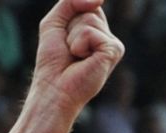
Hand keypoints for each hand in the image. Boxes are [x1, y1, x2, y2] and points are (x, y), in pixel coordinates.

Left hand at [30, 0, 124, 116]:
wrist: (53, 90)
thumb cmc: (52, 62)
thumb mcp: (54, 23)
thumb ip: (70, 2)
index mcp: (97, 32)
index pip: (88, 6)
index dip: (68, 19)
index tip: (64, 41)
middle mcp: (108, 37)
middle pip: (88, 10)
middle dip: (69, 28)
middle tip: (68, 50)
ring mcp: (113, 44)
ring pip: (89, 19)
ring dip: (72, 38)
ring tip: (74, 57)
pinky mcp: (114, 50)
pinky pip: (89, 32)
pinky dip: (78, 44)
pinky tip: (82, 61)